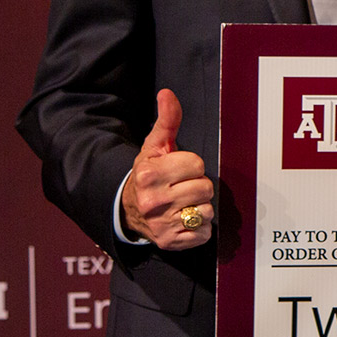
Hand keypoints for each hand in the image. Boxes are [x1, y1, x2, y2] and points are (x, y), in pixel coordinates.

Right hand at [121, 89, 215, 250]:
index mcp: (149, 174)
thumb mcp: (155, 146)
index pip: (196, 164)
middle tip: (181, 187)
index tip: (177, 170)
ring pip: (207, 211)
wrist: (128, 209)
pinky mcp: (170, 242)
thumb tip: (167, 93)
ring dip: (200, 207)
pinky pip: (205, 233)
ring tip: (182, 203)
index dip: (191, 165)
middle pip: (205, 187)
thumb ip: (166, 120)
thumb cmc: (149, 174)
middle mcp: (153, 201)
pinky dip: (200, 228)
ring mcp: (161, 224)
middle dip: (198, 186)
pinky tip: (184, 220)